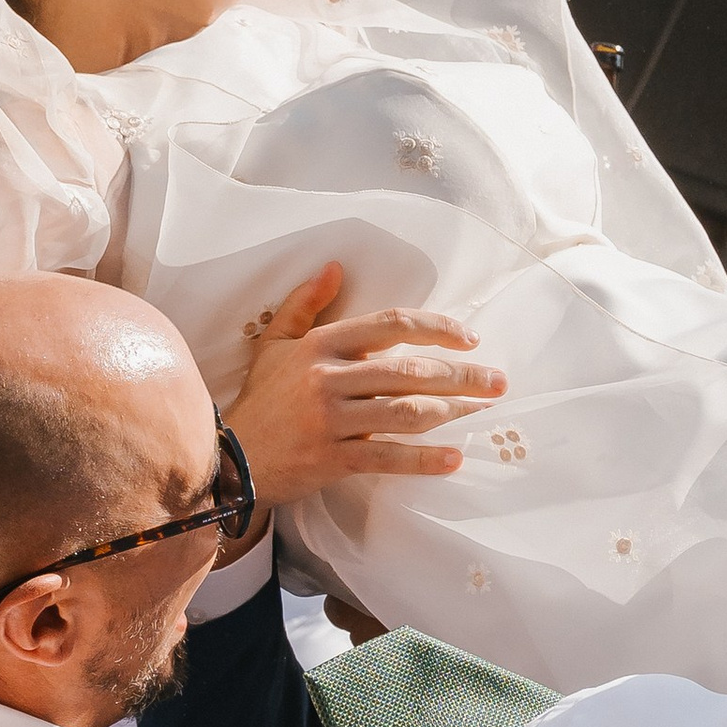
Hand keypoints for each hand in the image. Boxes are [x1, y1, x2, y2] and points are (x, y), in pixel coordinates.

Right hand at [226, 263, 503, 508]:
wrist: (229, 459)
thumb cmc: (261, 400)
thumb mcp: (274, 344)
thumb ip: (305, 304)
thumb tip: (334, 266)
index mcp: (321, 345)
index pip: (391, 325)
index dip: (436, 328)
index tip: (470, 338)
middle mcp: (328, 378)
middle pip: (408, 370)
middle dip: (461, 375)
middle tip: (498, 382)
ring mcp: (331, 419)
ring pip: (404, 411)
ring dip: (451, 411)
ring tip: (484, 412)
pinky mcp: (332, 458)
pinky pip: (386, 456)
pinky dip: (423, 459)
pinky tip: (453, 458)